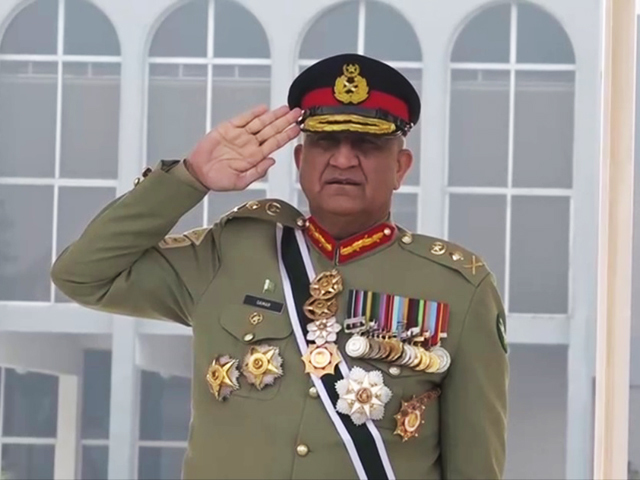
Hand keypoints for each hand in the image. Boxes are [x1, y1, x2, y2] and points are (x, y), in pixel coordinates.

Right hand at [185, 105, 300, 190]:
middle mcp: (250, 144)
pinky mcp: (228, 128)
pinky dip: (253, 113)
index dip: (287, 135)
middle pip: (272, 130)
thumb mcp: (240, 182)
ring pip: (261, 123)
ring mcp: (240, 135)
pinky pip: (243, 119)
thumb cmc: (218, 180)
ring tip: (285, 109)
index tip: (297, 128)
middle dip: (285, 121)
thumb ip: (257, 172)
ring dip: (273, 115)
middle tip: (297, 113)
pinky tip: (263, 109)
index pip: (275, 143)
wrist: (198, 174)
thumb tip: (272, 162)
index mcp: (255, 157)